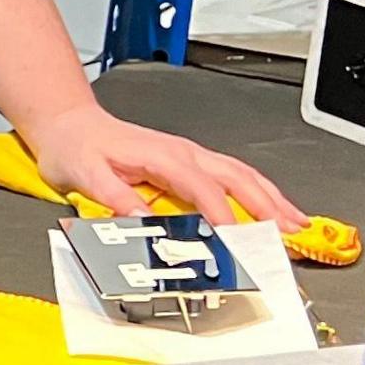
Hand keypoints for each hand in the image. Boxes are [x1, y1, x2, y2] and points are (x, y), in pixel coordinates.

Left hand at [23, 102, 305, 231]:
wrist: (68, 124)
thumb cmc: (77, 147)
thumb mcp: (85, 175)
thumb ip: (115, 197)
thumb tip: (143, 220)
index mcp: (162, 157)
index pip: (203, 189)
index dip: (222, 215)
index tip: (236, 239)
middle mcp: (183, 154)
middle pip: (238, 178)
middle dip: (268, 205)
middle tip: (290, 232)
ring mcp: (190, 157)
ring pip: (242, 176)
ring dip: (272, 199)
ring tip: (296, 222)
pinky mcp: (189, 164)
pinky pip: (233, 177)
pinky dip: (258, 192)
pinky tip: (271, 206)